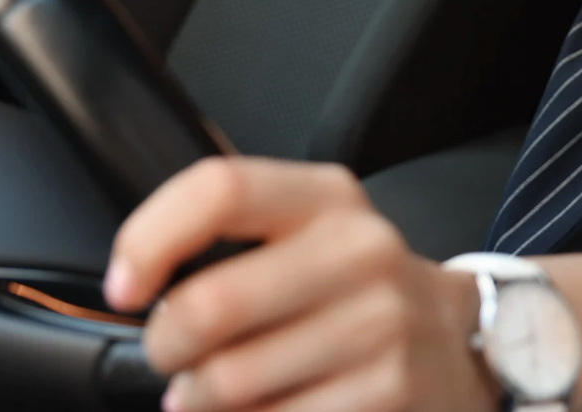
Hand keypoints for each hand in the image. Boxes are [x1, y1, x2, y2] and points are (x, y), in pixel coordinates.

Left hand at [105, 157, 493, 411]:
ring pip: (230, 380)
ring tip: (211, 391)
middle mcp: (361, 252)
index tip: (126, 286)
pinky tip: (263, 410)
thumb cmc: (353, 286)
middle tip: (170, 354)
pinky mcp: (387, 394)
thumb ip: (232, 230)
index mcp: (328, 198)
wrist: (455, 339)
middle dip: (165, 345)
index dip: (150, 238)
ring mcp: (380, 326)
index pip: (219, 190)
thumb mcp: (309, 229)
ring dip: (197, 399)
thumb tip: (133, 274)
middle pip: (210, 304)